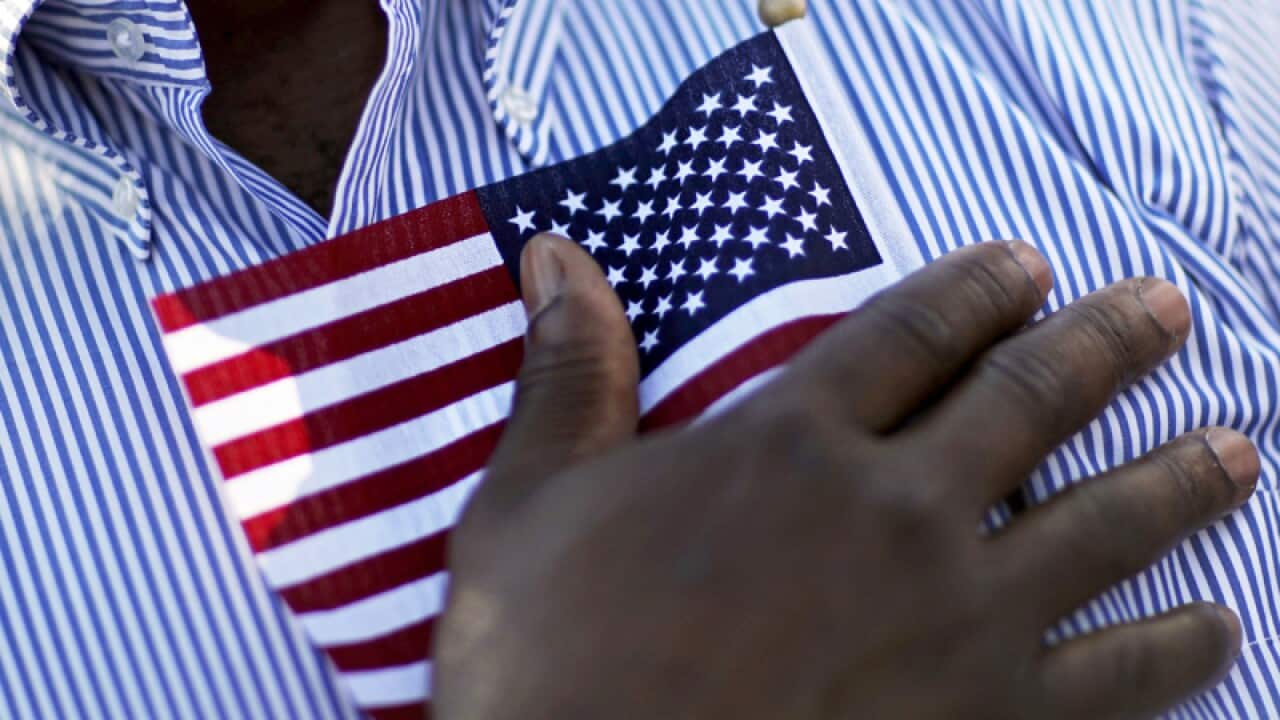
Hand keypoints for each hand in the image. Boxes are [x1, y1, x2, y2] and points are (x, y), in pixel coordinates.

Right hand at [434, 235, 1257, 718]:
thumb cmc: (549, 661)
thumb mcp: (528, 503)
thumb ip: (568, 375)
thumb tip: (553, 257)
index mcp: (789, 442)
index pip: (912, 332)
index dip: (978, 288)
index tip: (1027, 265)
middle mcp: (892, 509)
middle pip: (1030, 401)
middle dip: (1107, 346)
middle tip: (1165, 309)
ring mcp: (953, 618)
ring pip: (1099, 525)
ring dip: (1177, 479)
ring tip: (1237, 450)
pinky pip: (1110, 680)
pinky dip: (1174, 649)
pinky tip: (1216, 626)